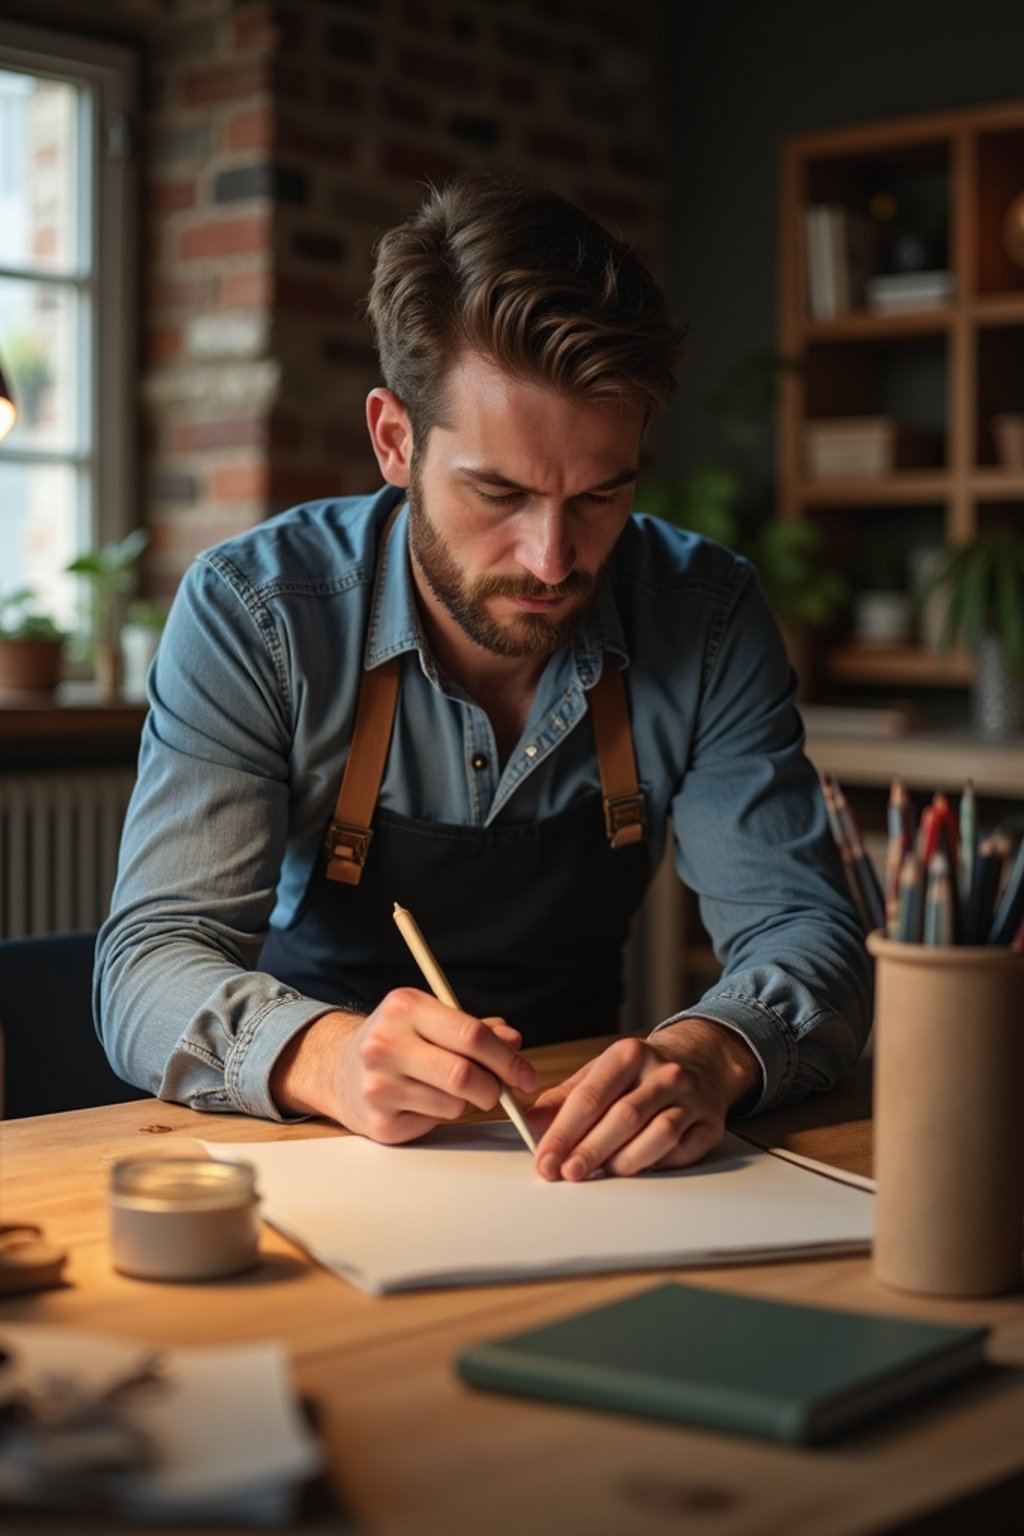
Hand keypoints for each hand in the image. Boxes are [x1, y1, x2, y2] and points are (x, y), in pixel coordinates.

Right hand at [270, 989, 537, 1143]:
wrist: (338, 1069)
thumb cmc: (397, 1040)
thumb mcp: (431, 1020)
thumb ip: (476, 1029)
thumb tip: (513, 1042)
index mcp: (404, 1006)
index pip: (470, 1034)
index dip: (507, 1058)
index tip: (525, 1074)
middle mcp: (385, 1043)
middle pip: (464, 1075)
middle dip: (495, 1087)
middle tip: (501, 1090)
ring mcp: (379, 1085)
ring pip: (453, 1104)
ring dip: (467, 1102)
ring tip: (452, 1089)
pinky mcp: (380, 1122)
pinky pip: (434, 1123)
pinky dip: (442, 1115)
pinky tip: (425, 1101)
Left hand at [529, 1019, 759, 1180]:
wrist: (699, 1062)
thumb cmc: (639, 1074)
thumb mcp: (600, 1073)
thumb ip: (565, 1098)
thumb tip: (531, 1123)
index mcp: (629, 1054)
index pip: (590, 1096)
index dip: (564, 1132)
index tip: (545, 1159)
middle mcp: (663, 1073)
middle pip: (623, 1116)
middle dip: (590, 1150)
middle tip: (566, 1173)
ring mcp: (690, 1098)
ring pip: (659, 1133)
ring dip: (626, 1159)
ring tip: (602, 1174)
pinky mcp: (709, 1124)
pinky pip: (683, 1150)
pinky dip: (658, 1163)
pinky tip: (638, 1170)